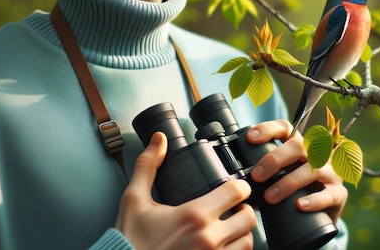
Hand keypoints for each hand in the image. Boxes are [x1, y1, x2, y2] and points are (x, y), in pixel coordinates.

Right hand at [115, 132, 255, 249]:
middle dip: (244, 209)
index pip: (237, 192)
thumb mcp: (134, 200)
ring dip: (242, 232)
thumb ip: (147, 166)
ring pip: (247, 241)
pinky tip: (222, 245)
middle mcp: (209, 238)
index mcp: (195, 215)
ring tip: (229, 228)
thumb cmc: (130, 241)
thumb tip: (158, 140)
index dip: (240, 186)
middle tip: (233, 208)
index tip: (235, 187)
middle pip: (249, 218)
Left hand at [246, 120, 347, 222]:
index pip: (286, 129)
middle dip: (275, 159)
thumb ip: (263, 178)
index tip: (250, 138)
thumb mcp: (279, 180)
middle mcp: (318, 155)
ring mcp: (331, 173)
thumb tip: (236, 183)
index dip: (268, 129)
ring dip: (289, 182)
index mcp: (300, 148)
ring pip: (314, 169)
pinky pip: (329, 194)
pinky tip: (299, 205)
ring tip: (270, 197)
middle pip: (300, 146)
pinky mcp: (339, 194)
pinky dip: (314, 200)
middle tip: (257, 176)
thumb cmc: (294, 195)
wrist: (319, 219)